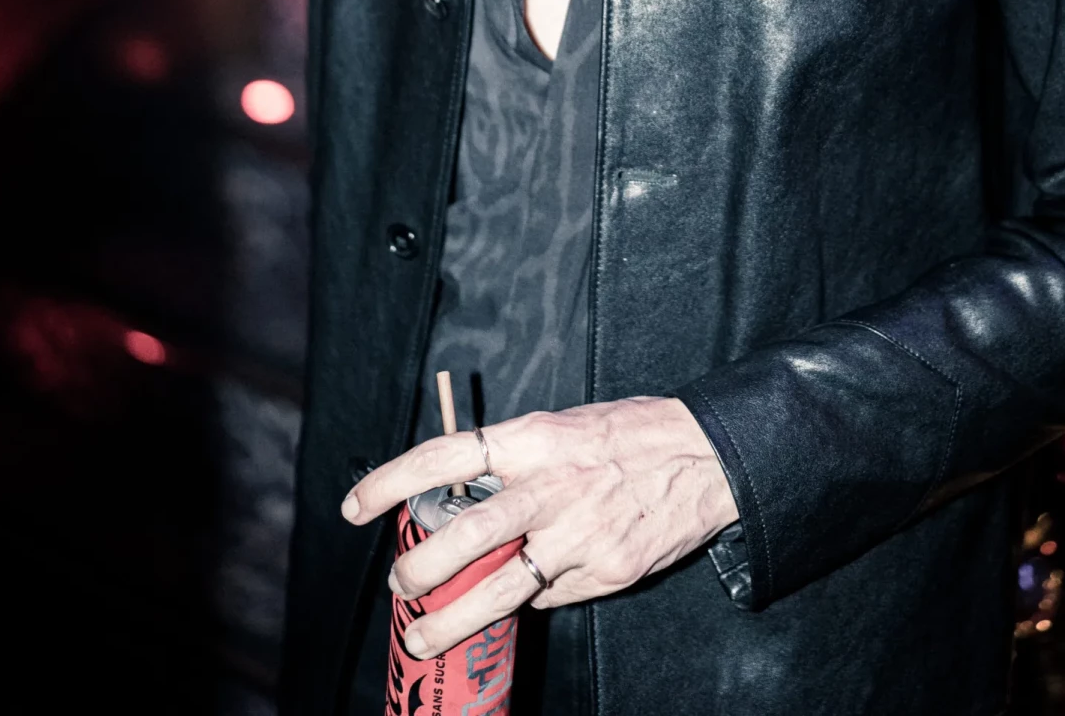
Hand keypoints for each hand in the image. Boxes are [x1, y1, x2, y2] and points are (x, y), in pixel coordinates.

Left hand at [340, 396, 737, 657]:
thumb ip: (518, 467)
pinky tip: (527, 597)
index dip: (394, 480)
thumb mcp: (565, 428)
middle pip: (468, 533)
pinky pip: (553, 596)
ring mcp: (581, 533)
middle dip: (422, 569)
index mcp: (535, 439)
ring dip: (454, 618)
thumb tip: (469, 511)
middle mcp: (554, 485)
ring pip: (503, 588)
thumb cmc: (630, 435)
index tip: (357, 505)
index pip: (448, 455)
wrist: (707, 453)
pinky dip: (533, 600)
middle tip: (399, 587)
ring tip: (423, 637)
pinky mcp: (607, 570)